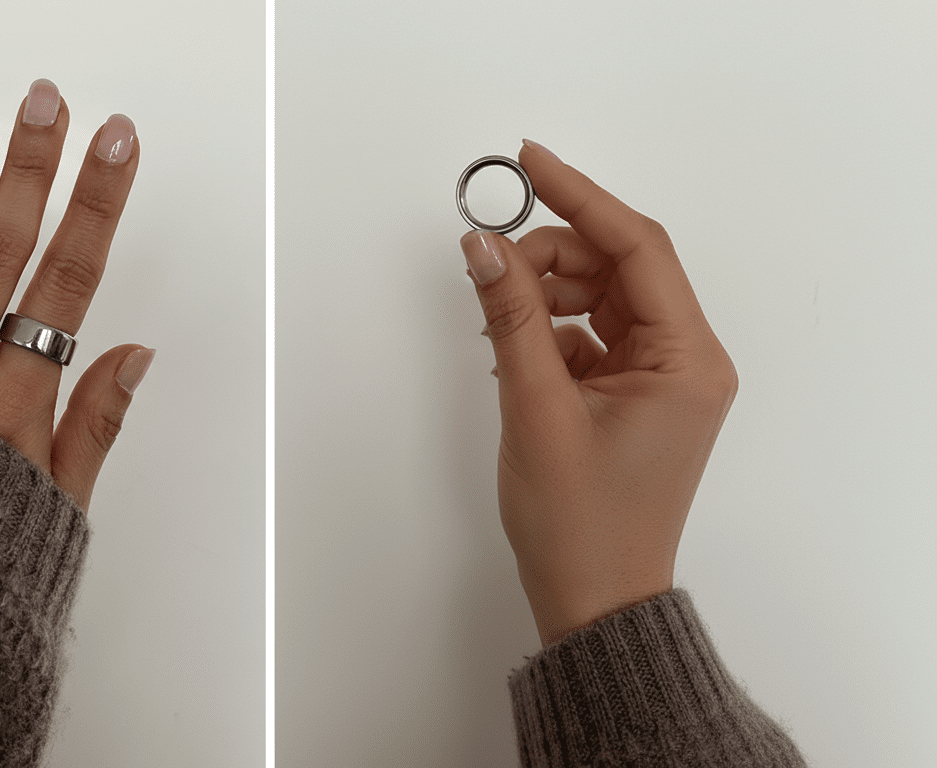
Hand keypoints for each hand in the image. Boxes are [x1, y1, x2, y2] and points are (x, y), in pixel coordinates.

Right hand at [460, 140, 737, 646]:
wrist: (593, 599)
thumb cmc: (582, 524)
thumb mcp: (536, 406)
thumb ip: (510, 315)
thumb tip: (483, 245)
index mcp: (688, 360)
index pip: (639, 247)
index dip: (581, 197)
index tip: (530, 163)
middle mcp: (686, 360)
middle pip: (619, 266)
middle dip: (553, 253)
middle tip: (492, 260)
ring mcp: (661, 377)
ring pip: (601, 296)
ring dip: (547, 291)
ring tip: (498, 312)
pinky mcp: (633, 393)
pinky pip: (590, 332)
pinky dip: (549, 328)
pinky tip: (512, 344)